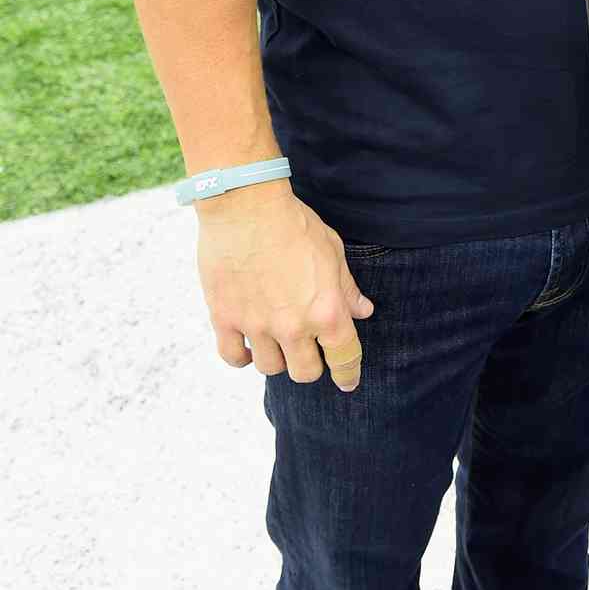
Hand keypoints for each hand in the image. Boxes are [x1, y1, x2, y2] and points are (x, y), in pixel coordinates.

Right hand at [196, 182, 374, 391]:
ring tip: (277, 339)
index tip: (348, 382)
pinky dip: (242, 357)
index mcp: (327, 311)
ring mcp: (257, 326)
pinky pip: (233, 357)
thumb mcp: (333, 252)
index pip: (345, 358)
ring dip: (277, 357)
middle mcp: (293, 327)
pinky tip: (249, 346)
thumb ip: (347, 288)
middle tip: (308, 350)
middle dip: (311, 364)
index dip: (349, 374)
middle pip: (305, 372)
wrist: (246, 206)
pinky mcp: (225, 319)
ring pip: (270, 368)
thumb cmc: (295, 224)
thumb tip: (363, 311)